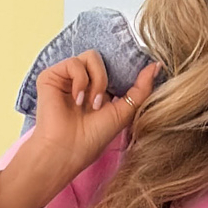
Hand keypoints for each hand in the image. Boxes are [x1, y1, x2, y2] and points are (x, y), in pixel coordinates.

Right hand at [0, 50, 159, 207]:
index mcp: (99, 90)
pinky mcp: (51, 76)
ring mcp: (66, 78)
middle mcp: (83, 81)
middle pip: (104, 59)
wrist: (67, 150)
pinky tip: (77, 99)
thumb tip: (156, 66)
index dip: (123, 71)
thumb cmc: (93, 138)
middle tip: (100, 104)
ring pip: (91, 56)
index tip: (131, 80)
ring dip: (97, 81)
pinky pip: (74, 62)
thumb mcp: (124, 112)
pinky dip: (80, 81)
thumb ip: (141, 89)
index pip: (114, 67)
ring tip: (90, 104)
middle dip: (107, 81)